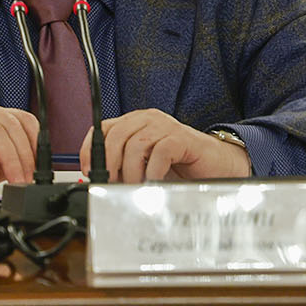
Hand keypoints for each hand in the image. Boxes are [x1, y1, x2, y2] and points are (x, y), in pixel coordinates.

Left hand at [89, 109, 251, 181]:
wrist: (216, 164)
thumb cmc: (179, 165)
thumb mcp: (144, 164)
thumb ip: (123, 165)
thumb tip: (99, 178)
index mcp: (134, 122)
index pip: (102, 129)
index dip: (91, 149)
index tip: (89, 170)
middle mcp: (147, 120)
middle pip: (116, 136)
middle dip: (109, 163)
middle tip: (112, 183)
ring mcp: (165, 126)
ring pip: (135, 144)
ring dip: (131, 171)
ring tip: (136, 186)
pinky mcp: (182, 138)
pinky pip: (160, 152)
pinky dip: (153, 171)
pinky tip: (154, 181)